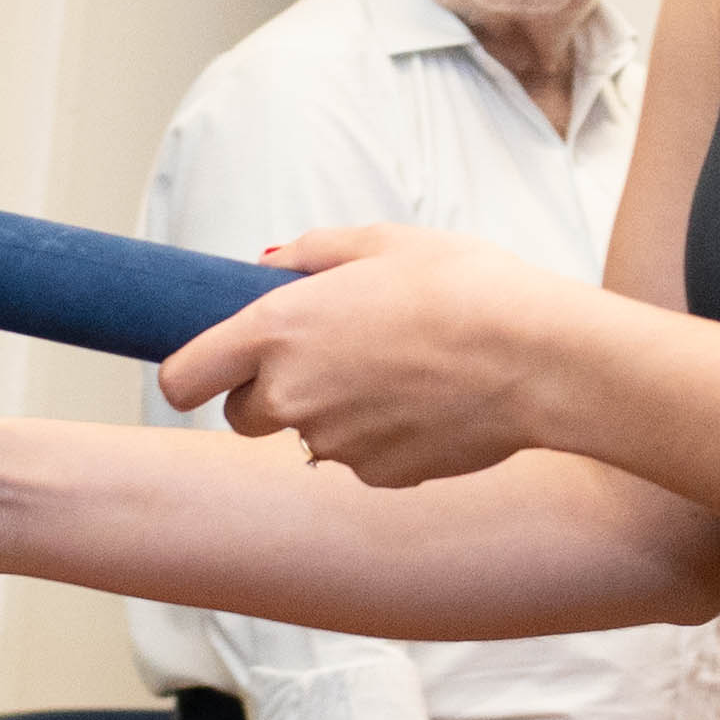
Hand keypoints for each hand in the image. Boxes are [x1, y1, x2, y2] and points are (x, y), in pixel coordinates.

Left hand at [151, 226, 586, 487]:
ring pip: (310, 438)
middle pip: (241, 417)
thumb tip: (269, 265)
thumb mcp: (383, 242)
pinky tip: (427, 404)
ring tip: (399, 372)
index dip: (192, 374)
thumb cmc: (464, 285)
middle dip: (269, 394)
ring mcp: (335, 445)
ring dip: (334, 413)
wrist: (537, 356)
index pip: (182, 379)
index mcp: (277, 331)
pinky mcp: (379, 477)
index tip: (215, 368)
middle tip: (328, 359)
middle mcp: (292, 396)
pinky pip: (362, 461)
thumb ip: (312, 255)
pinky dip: (381, 439)